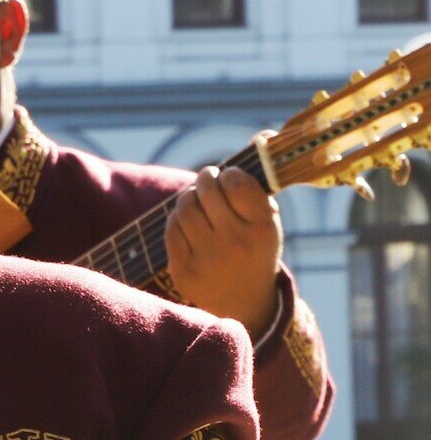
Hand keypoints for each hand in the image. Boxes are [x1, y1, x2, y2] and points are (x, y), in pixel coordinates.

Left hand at [164, 166, 283, 339]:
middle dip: (205, 178)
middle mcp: (234, 243)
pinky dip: (177, 219)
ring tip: (197, 196)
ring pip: (185, 207)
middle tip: (208, 176)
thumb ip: (259, 188)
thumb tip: (263, 134)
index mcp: (262, 229)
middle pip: (207, 191)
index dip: (229, 174)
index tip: (229, 176)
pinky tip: (187, 220)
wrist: (243, 305)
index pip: (238, 183)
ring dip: (189, 196)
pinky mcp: (183, 269)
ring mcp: (206, 258)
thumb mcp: (268, 224)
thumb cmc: (256, 252)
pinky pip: (171, 229)